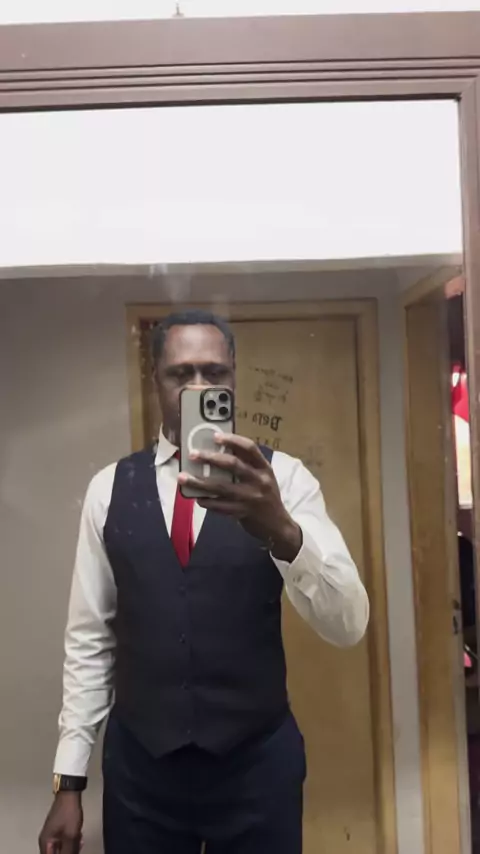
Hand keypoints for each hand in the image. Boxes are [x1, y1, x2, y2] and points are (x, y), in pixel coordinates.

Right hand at [38, 792, 82, 853]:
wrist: (69, 794)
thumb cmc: (68, 813)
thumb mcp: (70, 836)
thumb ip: (69, 851)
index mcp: (45, 842)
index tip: (70, 852)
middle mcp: (46, 839)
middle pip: (55, 853)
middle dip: (67, 851)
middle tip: (77, 848)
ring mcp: (52, 833)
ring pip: (60, 848)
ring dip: (70, 847)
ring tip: (79, 842)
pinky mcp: (57, 828)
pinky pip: (63, 840)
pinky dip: (70, 841)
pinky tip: (79, 836)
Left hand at [179, 433, 301, 561]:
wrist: (278, 526)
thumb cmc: (266, 496)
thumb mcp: (263, 477)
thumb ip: (247, 465)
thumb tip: (219, 451)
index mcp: (264, 468)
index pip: (250, 448)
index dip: (233, 440)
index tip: (215, 436)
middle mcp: (259, 480)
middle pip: (233, 465)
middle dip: (210, 458)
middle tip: (192, 454)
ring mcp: (251, 498)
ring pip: (221, 487)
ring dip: (200, 482)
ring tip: (183, 478)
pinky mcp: (243, 512)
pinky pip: (220, 506)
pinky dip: (207, 501)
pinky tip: (198, 498)